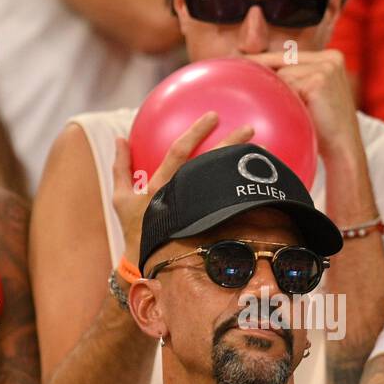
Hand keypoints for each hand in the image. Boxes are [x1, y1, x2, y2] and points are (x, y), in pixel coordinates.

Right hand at [113, 114, 252, 264]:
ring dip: (244, 167)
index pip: (180, 153)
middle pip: (210, 167)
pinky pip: (231, 210)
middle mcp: (182, 198)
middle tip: (249, 128)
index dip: (196, 133)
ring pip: (225, 187)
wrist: (147, 266)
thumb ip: (120, 167)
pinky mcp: (209, 230)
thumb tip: (119, 138)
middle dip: (231, 145)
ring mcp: (197, 215)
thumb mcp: (120, 199)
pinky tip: (261, 183)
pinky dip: (245, 195)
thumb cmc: (135, 229)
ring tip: (264, 151)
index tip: (214, 116)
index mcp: (162, 188)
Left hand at [246, 49, 362, 157]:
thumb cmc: (324, 128)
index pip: (290, 56)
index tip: (240, 61)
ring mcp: (326, 68)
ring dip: (277, 94)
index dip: (264, 59)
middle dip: (265, 75)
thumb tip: (256, 72)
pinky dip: (282, 101)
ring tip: (273, 104)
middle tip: (242, 77)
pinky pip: (288, 87)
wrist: (343, 149)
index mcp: (330, 58)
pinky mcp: (319, 81)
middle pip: (285, 63)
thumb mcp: (311, 97)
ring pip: (284, 76)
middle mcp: (330, 58)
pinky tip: (282, 111)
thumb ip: (294, 81)